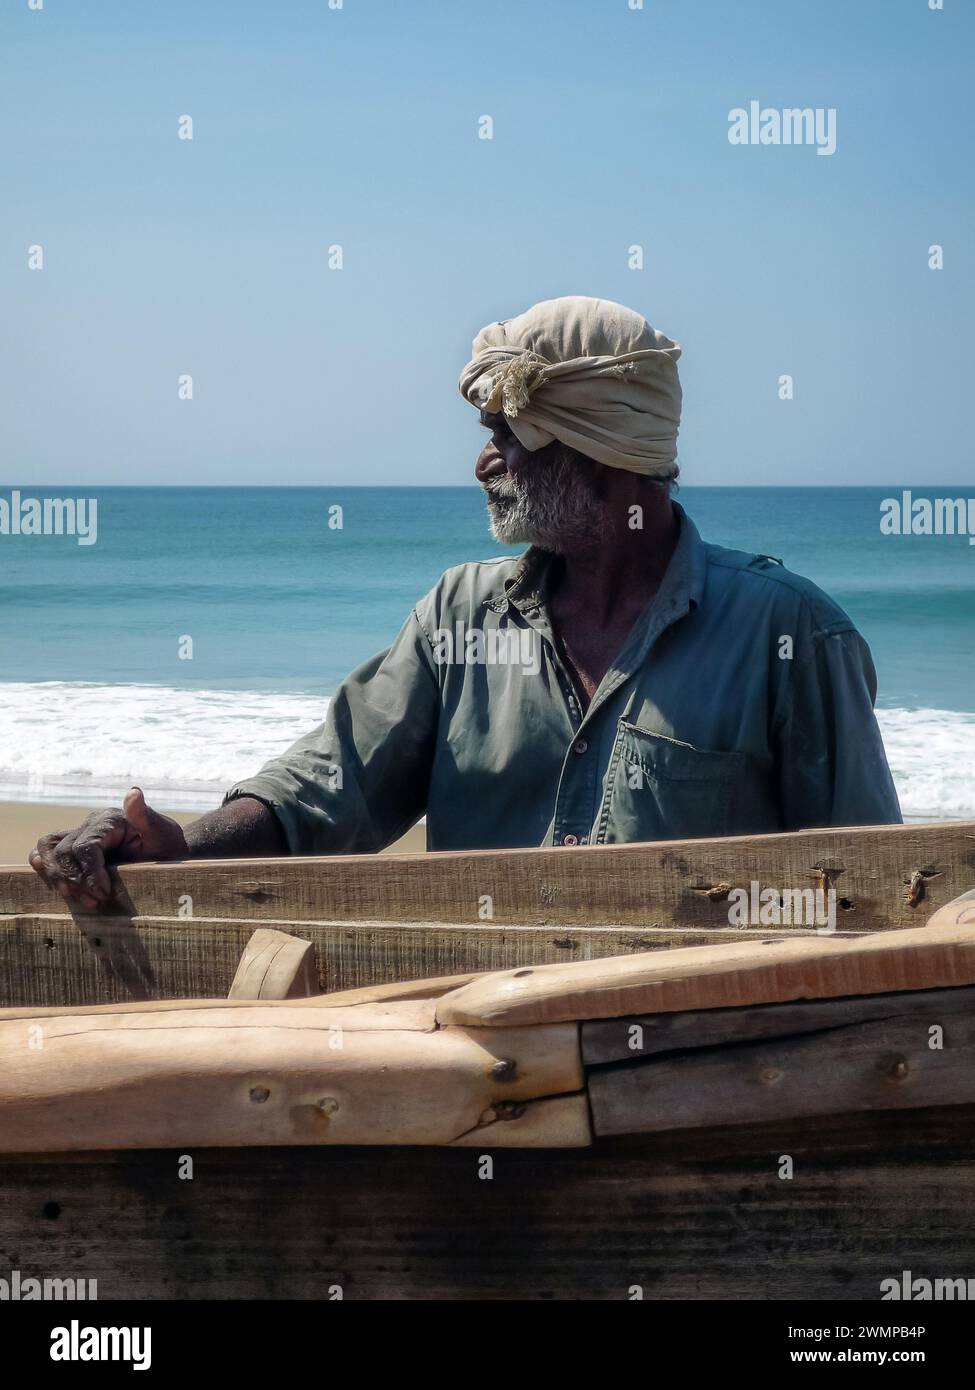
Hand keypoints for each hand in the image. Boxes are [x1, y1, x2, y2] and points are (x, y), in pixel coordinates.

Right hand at [29, 787, 188, 909]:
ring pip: (49, 849)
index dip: (90, 873)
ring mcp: (80, 835)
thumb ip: (146, 817)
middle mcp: (90, 825)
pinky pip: (48, 850)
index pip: (86, 847)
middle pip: (64, 851)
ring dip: (57, 876)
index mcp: (109, 820)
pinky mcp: (75, 848)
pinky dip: (44, 865)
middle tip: (94, 902)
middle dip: (75, 880)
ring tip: (74, 897)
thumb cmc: (167, 845)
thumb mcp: (164, 833)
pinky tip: (53, 883)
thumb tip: (134, 792)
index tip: (103, 894)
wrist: (166, 854)